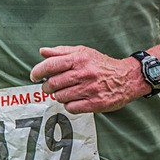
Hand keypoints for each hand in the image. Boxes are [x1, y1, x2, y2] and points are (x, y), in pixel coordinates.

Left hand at [29, 45, 148, 113]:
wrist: (126, 77)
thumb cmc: (101, 64)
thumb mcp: (82, 52)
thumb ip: (61, 52)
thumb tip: (42, 52)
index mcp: (79, 59)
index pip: (51, 65)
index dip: (38, 71)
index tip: (33, 76)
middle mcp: (83, 73)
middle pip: (54, 83)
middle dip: (47, 86)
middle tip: (49, 87)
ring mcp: (89, 89)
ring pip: (61, 96)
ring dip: (58, 96)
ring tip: (64, 92)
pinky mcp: (95, 103)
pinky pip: (72, 108)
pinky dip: (69, 105)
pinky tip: (73, 100)